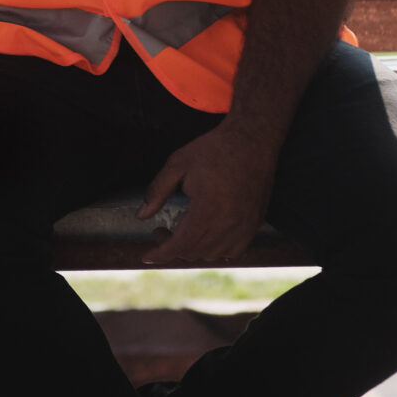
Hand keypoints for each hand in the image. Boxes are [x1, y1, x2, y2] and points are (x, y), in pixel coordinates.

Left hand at [137, 117, 278, 267]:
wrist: (252, 140)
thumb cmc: (213, 149)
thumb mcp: (178, 163)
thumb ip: (157, 191)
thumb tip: (141, 216)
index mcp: (209, 208)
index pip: (181, 244)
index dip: (161, 254)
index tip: (146, 257)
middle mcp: (229, 222)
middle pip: (194, 252)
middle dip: (171, 246)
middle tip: (160, 231)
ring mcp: (245, 226)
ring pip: (212, 254)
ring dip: (192, 249)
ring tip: (182, 231)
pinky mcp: (255, 224)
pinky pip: (233, 251)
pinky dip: (216, 249)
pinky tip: (206, 234)